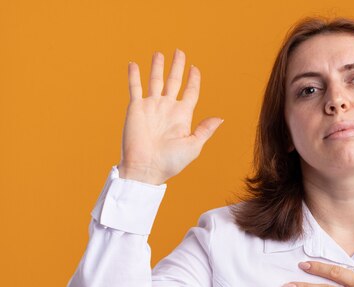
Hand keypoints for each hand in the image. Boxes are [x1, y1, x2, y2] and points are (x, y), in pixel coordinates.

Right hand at [119, 48, 223, 184]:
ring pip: (155, 81)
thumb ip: (205, 130)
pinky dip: (134, 76)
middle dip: (177, 67)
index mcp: (182, 115)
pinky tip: (134, 64)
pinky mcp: (136, 108)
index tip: (195, 68)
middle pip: (174, 81)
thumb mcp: (193, 145)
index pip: (191, 92)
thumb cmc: (171, 162)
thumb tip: (220, 118)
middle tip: (179, 52)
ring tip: (159, 53)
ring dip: (157, 67)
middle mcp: (167, 108)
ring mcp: (151, 107)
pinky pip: (135, 88)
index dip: (194, 79)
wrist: (146, 168)